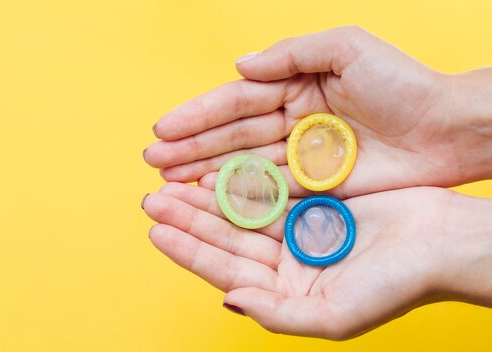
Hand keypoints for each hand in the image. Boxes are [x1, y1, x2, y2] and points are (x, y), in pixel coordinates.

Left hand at [141, 182, 491, 338]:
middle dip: (188, 221)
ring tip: (171, 184)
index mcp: (286, 293)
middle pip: (226, 239)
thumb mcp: (335, 316)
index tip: (156, 233)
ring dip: (206, 199)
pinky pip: (267, 190)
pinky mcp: (311, 203)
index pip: (226, 272)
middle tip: (153, 200)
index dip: (189, 252)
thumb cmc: (396, 285)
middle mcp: (286, 264)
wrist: (443, 242)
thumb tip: (228, 302)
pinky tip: (214, 171)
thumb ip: (277, 315)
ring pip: (240, 213)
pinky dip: (240, 181)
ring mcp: (297, 231)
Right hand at [143, 26, 491, 197]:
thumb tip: (239, 66)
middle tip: (152, 161)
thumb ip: (290, 54)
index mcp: (294, 84)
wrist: (448, 129)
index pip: (236, 100)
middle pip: (232, 136)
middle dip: (190, 147)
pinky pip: (269, 190)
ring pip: (243, 165)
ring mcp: (300, 155)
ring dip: (204, 173)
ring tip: (168, 182)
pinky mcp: (314, 185)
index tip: (162, 128)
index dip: (198, 114)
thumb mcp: (347, 49)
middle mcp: (290, 120)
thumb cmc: (403, 82)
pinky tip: (207, 198)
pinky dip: (238, 195)